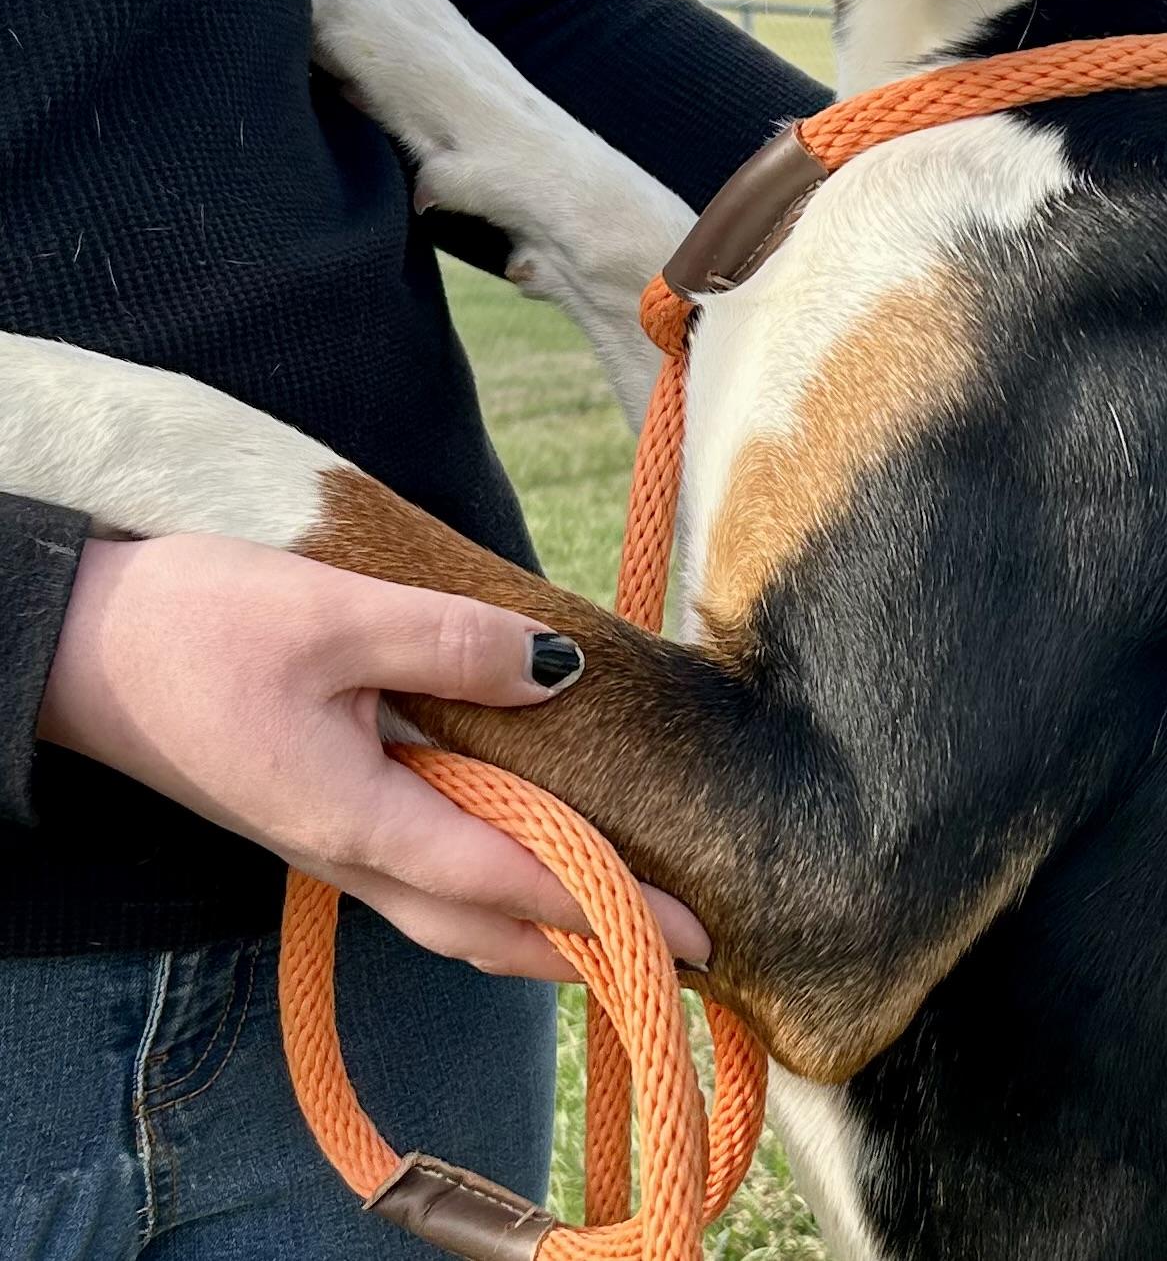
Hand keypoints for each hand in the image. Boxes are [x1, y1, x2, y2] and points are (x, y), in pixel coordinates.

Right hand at [40, 534, 709, 980]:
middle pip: (484, 927)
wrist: (75, 649)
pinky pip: (420, 873)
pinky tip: (516, 858)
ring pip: (450, 910)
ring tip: (622, 924)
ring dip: (538, 927)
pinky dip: (487, 885)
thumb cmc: (196, 627)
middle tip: (683, 950)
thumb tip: (558, 670)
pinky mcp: (314, 809)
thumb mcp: (333, 616)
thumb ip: (451, 642)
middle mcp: (346, 850)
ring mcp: (326, 838)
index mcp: (356, 817)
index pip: (508, 882)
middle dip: (588, 946)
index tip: (691, 929)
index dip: (605, 907)